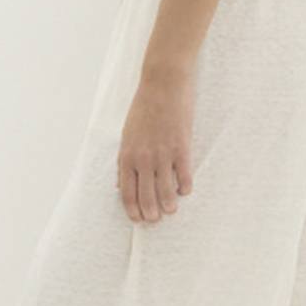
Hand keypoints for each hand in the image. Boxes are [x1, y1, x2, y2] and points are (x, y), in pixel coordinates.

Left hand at [117, 66, 194, 221]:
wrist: (163, 84)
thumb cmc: (143, 108)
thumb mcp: (126, 134)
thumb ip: (124, 160)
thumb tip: (120, 184)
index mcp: (127, 155)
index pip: (127, 192)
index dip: (132, 209)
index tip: (138, 219)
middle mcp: (143, 158)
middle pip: (145, 195)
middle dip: (150, 212)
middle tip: (155, 221)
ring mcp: (163, 154)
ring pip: (165, 190)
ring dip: (168, 204)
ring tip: (171, 211)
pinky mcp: (181, 147)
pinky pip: (183, 174)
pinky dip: (184, 186)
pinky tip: (185, 191)